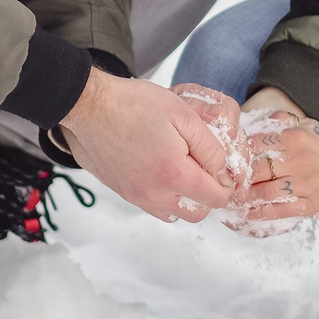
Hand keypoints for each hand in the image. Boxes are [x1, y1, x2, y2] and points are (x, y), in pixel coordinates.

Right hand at [56, 69, 239, 222]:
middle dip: (208, 195)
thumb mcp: (184, 115)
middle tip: (205, 168)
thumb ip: (210, 147)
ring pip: (173, 214)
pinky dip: (164, 197)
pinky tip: (162, 171)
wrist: (92, 106)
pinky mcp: (122, 192)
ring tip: (182, 169)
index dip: (227, 184)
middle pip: (195, 214)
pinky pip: (152, 207)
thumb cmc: (135, 105)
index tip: (223, 167)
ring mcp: (136, 196)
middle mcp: (154, 194)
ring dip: (185, 199)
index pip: (216, 199)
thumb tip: (222, 170)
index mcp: (174, 174)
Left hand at [231, 86, 318, 229]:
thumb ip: (283, 123)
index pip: (256, 145)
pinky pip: (281, 211)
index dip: (238, 154)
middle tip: (224, 184)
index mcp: (294, 138)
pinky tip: (248, 215)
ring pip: (266, 193)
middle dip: (238, 179)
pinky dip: (262, 214)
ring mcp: (305, 184)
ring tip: (232, 201)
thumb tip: (258, 120)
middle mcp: (298, 160)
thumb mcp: (308, 126)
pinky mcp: (312, 204)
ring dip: (246, 199)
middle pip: (257, 171)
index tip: (226, 161)